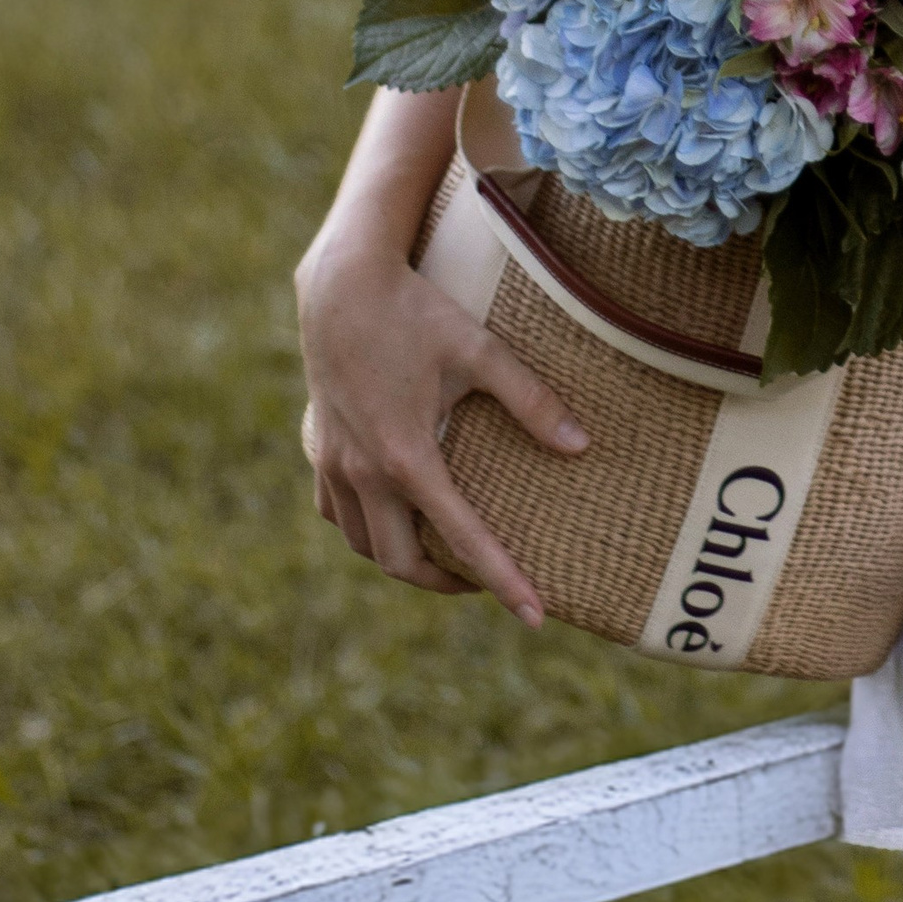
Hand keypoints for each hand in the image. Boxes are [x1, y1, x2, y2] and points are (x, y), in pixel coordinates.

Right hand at [297, 234, 585, 624]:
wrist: (342, 285)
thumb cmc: (417, 313)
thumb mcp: (481, 351)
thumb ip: (532, 401)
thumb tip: (582, 446)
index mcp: (409, 459)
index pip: (464, 540)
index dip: (503, 581)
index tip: (534, 616)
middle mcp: (365, 474)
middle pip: (403, 563)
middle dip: (448, 584)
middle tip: (488, 582)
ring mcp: (336, 466)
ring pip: (365, 545)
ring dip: (404, 560)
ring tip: (446, 555)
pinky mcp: (320, 450)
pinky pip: (336, 514)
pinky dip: (365, 529)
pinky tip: (391, 518)